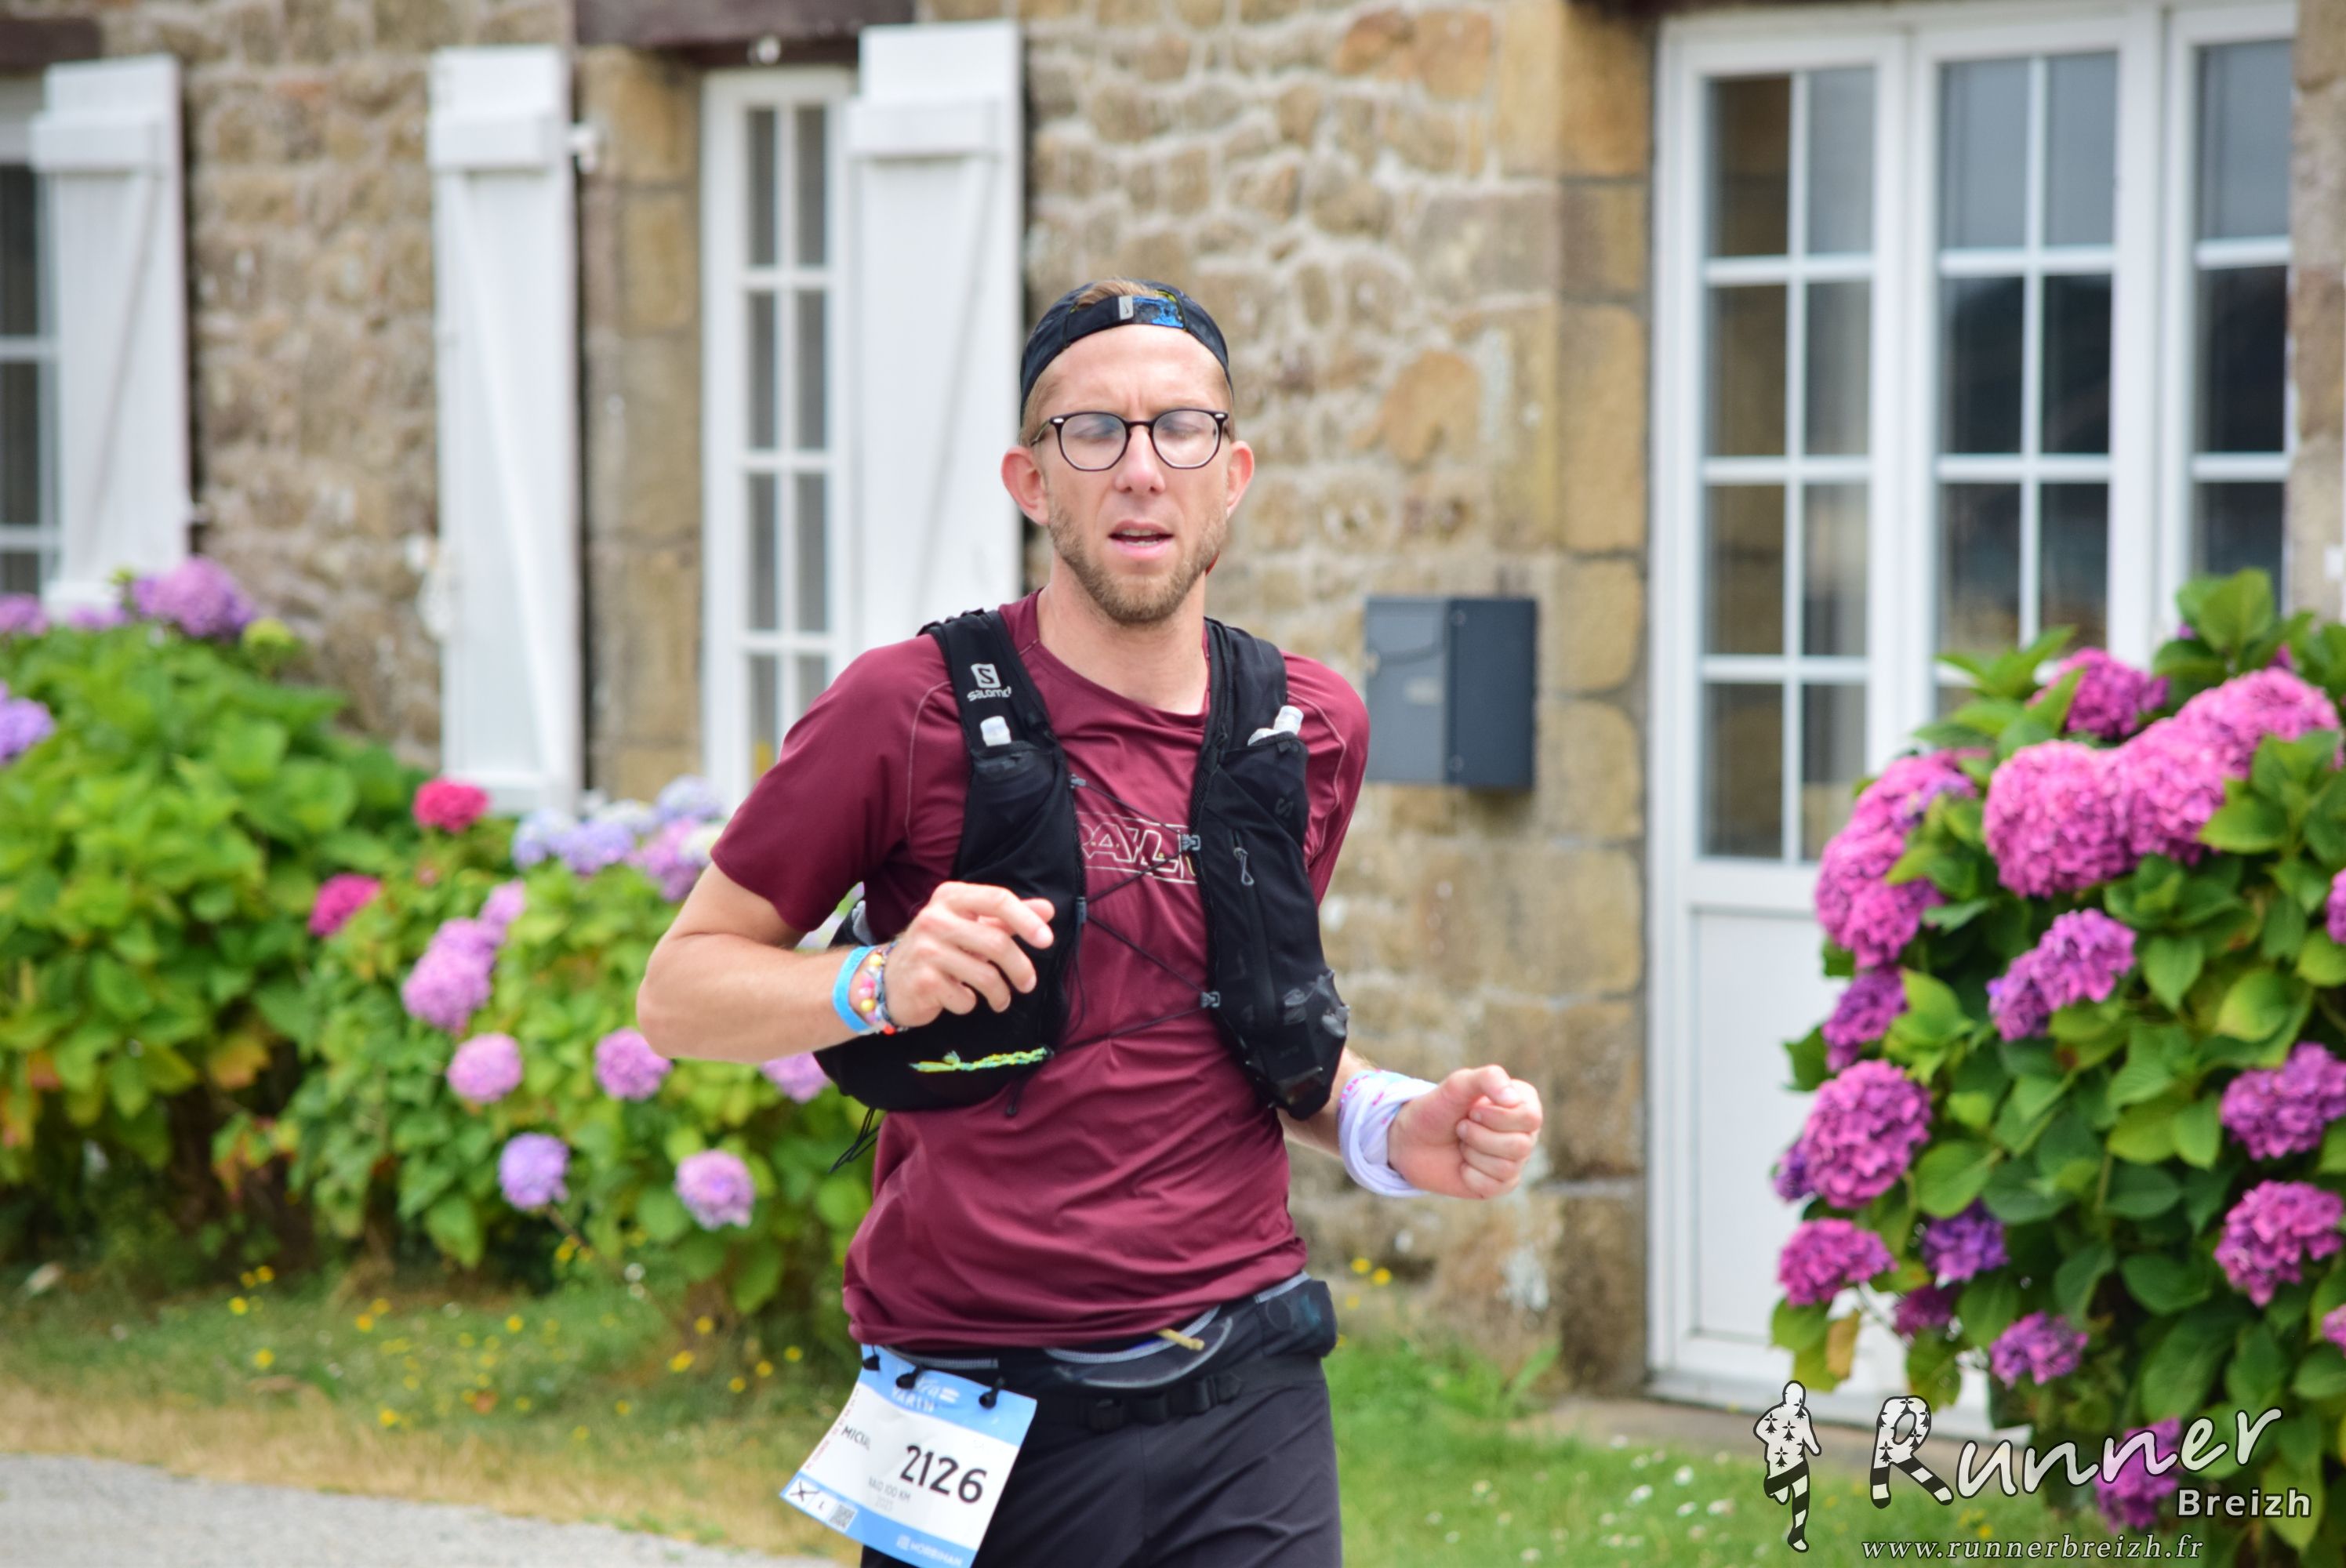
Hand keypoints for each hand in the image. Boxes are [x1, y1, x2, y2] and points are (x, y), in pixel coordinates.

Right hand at [879, 882, 1054, 1027]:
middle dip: (1020, 968)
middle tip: (1028, 984)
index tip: (1047, 941)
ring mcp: (926, 949)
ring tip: (1001, 999)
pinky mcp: (922, 981)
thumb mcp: (970, 925)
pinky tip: (962, 998)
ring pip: (985, 975)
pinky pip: (965, 998)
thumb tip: (1048, 910)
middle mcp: (935, 918)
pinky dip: (970, 1003)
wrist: (890, 979)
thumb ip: (1007, 917)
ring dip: (1000, 994)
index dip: (1027, 920)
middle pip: (996, 942)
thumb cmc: (940, 948)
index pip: (998, 900)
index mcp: (951, 897)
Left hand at [1386, 1066, 1542, 1199]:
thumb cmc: (1438, 1108)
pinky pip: (1494, 1186)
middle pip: (1521, 1145)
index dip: (1497, 1117)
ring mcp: (1515, 1160)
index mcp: (1522, 1103)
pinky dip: (1469, 1174)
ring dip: (1472, 1153)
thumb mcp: (1458, 1084)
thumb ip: (1488, 1078)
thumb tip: (1513, 1099)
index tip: (1472, 1110)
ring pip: (1507, 1167)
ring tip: (1461, 1142)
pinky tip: (1462, 1164)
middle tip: (1461, 1127)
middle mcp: (1525, 1132)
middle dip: (1479, 1136)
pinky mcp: (1501, 1184)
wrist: (1412, 1140)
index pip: (1531, 1118)